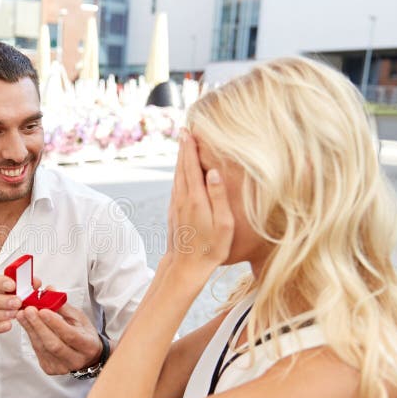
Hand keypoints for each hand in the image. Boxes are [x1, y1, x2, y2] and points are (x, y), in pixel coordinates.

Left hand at [17, 302, 102, 374]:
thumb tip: (49, 291)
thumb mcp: (79, 318)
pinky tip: (27, 325)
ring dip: (30, 329)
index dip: (55, 323)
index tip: (42, 310)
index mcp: (88, 345)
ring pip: (42, 348)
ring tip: (23, 314)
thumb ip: (63, 306)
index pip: (70, 335)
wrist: (87, 355)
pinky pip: (37, 351)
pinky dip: (31, 336)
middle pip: (53, 344)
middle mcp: (76, 360)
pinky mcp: (50, 369)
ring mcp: (62, 367)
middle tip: (28, 310)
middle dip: (38, 326)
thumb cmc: (83, 334)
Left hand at [166, 128, 233, 271]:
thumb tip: (214, 171)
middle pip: (182, 167)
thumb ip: (219, 196)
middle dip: (184, 148)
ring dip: (180, 159)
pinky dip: (179, 173)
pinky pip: (176, 186)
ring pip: (177, 176)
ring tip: (183, 144)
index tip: (189, 131)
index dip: (190, 148)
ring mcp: (176, 205)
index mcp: (196, 198)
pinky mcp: (174, 212)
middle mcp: (182, 199)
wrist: (186, 267)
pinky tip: (182, 171)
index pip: (192, 166)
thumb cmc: (211, 247)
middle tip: (184, 130)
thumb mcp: (223, 224)